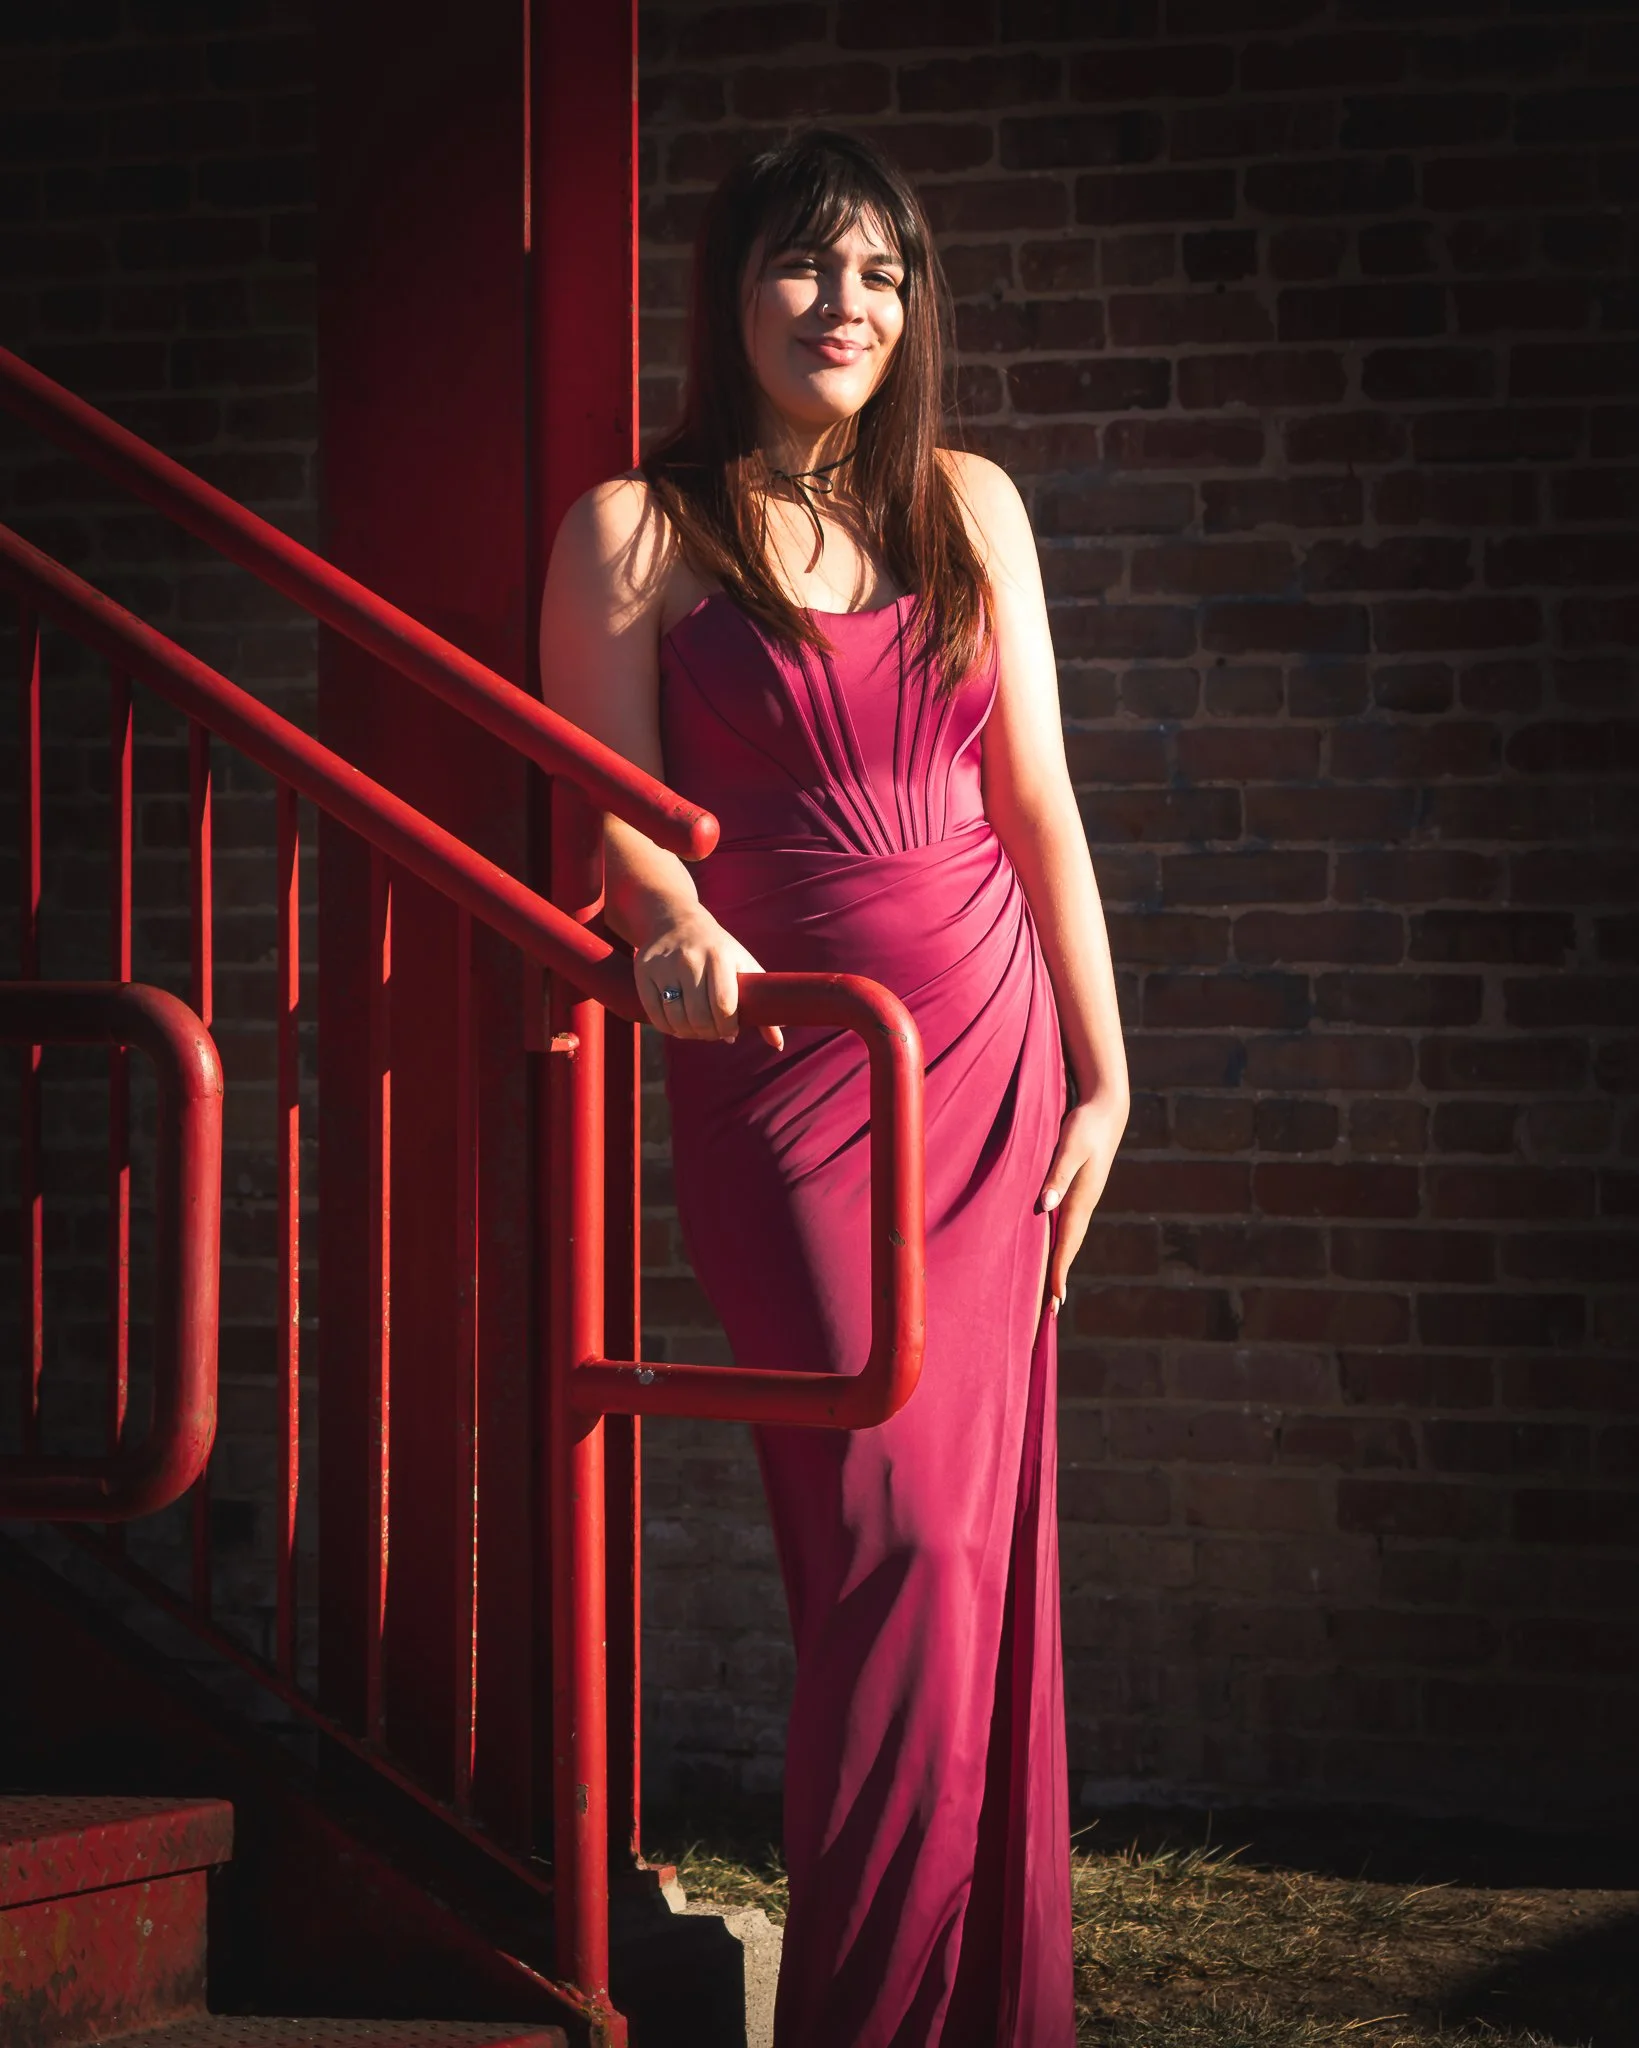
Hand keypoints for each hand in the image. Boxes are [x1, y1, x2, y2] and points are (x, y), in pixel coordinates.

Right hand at [634, 906, 784, 1050]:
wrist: (676, 921)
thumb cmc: (718, 950)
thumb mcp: (743, 966)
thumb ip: (762, 1004)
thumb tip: (778, 1044)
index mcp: (719, 956)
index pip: (723, 1006)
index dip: (728, 1027)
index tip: (730, 1030)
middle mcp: (690, 959)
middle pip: (699, 1017)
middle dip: (709, 1034)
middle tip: (713, 1032)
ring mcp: (664, 964)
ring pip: (675, 1019)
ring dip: (688, 1034)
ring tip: (696, 1029)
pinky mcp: (644, 970)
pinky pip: (654, 1014)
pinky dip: (668, 1027)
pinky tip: (678, 1024)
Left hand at [1037, 1092, 1127, 1315]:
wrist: (1106, 1109)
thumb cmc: (1085, 1125)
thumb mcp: (1069, 1146)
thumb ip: (1058, 1174)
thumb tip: (1046, 1206)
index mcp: (1081, 1199)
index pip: (1067, 1243)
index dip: (1059, 1272)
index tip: (1055, 1300)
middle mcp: (1083, 1204)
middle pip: (1069, 1248)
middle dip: (1059, 1278)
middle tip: (1051, 1310)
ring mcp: (1083, 1198)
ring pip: (1069, 1238)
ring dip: (1060, 1263)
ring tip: (1051, 1290)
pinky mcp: (1079, 1190)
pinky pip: (1067, 1224)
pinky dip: (1060, 1243)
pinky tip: (1053, 1249)